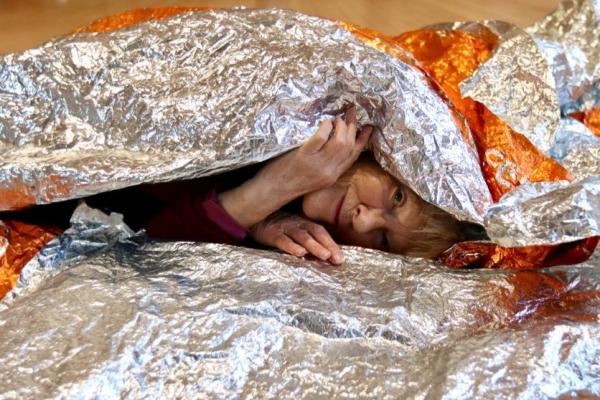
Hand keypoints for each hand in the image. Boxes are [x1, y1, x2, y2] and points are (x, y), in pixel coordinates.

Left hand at [219, 103, 372, 227]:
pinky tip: (324, 122)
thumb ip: (326, 164)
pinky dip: (325, 127)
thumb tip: (333, 143)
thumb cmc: (290, 181)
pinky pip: (320, 138)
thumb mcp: (315, 177)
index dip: (362, 140)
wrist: (272, 191)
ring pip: (338, 142)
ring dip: (339, 126)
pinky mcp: (304, 157)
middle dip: (352, 127)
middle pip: (348, 146)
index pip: (354, 156)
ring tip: (335, 118)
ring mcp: (317, 164)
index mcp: (332, 176)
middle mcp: (328, 172)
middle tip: (350, 113)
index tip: (367, 127)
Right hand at [251, 212, 343, 264]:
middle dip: (328, 245)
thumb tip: (325, 257)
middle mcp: (297, 224)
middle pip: (316, 233)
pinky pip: (283, 239)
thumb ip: (308, 241)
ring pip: (302, 236)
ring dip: (314, 245)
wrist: (255, 216)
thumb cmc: (278, 227)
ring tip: (325, 256)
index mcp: (304, 224)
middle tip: (337, 259)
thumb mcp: (294, 230)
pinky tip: (300, 253)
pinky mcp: (272, 234)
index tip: (341, 259)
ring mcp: (285, 228)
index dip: (332, 244)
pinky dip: (292, 246)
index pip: (321, 232)